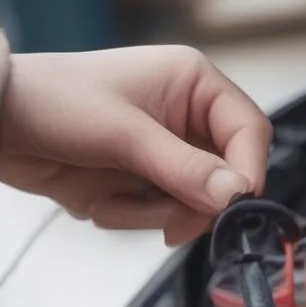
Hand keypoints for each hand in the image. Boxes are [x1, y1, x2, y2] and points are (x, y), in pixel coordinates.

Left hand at [0, 45, 270, 245]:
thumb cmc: (54, 102)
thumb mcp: (124, 134)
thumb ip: (185, 168)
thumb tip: (237, 195)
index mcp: (196, 85)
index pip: (251, 133)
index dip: (248, 172)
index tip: (231, 206)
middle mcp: (191, 118)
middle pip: (229, 177)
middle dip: (193, 202)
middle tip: (168, 221)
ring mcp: (172, 152)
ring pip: (200, 204)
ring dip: (157, 213)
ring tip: (111, 200)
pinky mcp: (151, 180)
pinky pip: (169, 215)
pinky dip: (137, 217)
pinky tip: (104, 200)